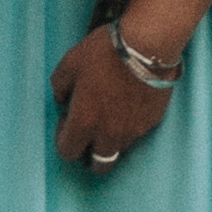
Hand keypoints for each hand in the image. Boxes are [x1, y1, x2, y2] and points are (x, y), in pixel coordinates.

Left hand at [51, 25, 173, 174]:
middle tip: (88, 133)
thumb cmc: (105, 52)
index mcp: (85, 122)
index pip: (68, 152)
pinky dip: (129, 126)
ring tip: (110, 113)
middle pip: (99, 166)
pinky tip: (128, 103)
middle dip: (90, 155)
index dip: (64, 139)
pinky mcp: (152, 122)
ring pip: (119, 150)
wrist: (148, 45)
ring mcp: (134, 131)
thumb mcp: (70, 64)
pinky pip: (137, 134)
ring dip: (110, 140)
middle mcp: (110, 134)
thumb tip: (62, 100)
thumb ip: (59, 86)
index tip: (68, 121)